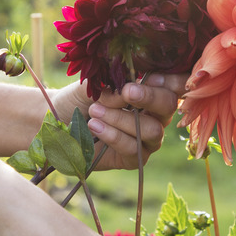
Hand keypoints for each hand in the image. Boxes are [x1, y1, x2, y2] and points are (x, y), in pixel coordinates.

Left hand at [52, 73, 188, 170]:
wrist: (59, 120)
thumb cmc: (81, 98)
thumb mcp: (95, 84)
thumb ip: (113, 84)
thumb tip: (127, 90)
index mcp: (151, 91)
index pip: (176, 85)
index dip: (171, 81)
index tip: (149, 76)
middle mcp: (154, 115)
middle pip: (169, 106)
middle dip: (149, 98)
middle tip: (127, 92)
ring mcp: (146, 139)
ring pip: (152, 130)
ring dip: (122, 119)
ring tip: (94, 111)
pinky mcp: (133, 159)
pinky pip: (134, 149)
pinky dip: (114, 136)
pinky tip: (95, 126)